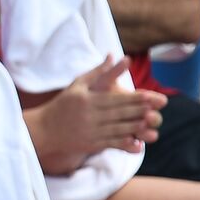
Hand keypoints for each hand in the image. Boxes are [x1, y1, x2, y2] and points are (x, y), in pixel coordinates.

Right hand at [29, 55, 164, 174]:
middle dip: (138, 111)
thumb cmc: (62, 104)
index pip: (114, 98)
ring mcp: (89, 130)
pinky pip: (110, 144)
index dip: (133, 98)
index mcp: (86, 99)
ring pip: (116, 129)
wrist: (43, 129)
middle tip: (156, 109)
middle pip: (118, 113)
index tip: (149, 96)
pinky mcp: (89, 144)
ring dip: (134, 127)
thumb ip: (98, 72)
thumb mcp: (77, 85)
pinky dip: (125, 144)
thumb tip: (113, 55)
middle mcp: (88, 115)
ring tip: (150, 124)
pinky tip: (138, 144)